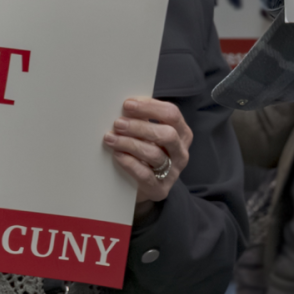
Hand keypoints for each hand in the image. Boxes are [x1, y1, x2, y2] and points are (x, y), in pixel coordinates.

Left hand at [103, 97, 191, 220]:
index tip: (127, 104)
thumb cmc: (147, 154)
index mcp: (182, 133)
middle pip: (167, 134)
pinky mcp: (160, 189)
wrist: (146, 187)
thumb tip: (125, 106)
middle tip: (118, 123)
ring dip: (130, 143)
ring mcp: (173, 172)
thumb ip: (143, 120)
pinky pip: (145, 174)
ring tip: (111, 138)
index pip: (171, 114)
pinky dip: (129, 163)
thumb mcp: (150, 135)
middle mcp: (181, 152)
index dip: (149, 107)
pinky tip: (117, 155)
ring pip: (155, 154)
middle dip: (140, 126)